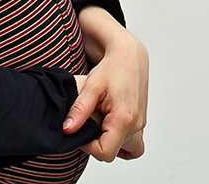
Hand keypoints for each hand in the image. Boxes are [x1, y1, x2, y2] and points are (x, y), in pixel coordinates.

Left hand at [64, 7, 148, 161]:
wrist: (129, 56)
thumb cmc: (112, 68)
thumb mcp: (91, 87)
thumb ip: (79, 110)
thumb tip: (67, 130)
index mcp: (124, 118)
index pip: (105, 153)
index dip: (88, 146)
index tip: (81, 130)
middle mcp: (136, 124)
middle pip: (114, 152)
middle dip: (98, 142)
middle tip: (90, 122)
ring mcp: (141, 124)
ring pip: (125, 149)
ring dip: (111, 141)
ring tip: (100, 122)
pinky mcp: (141, 121)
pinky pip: (134, 142)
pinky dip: (123, 139)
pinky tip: (110, 125)